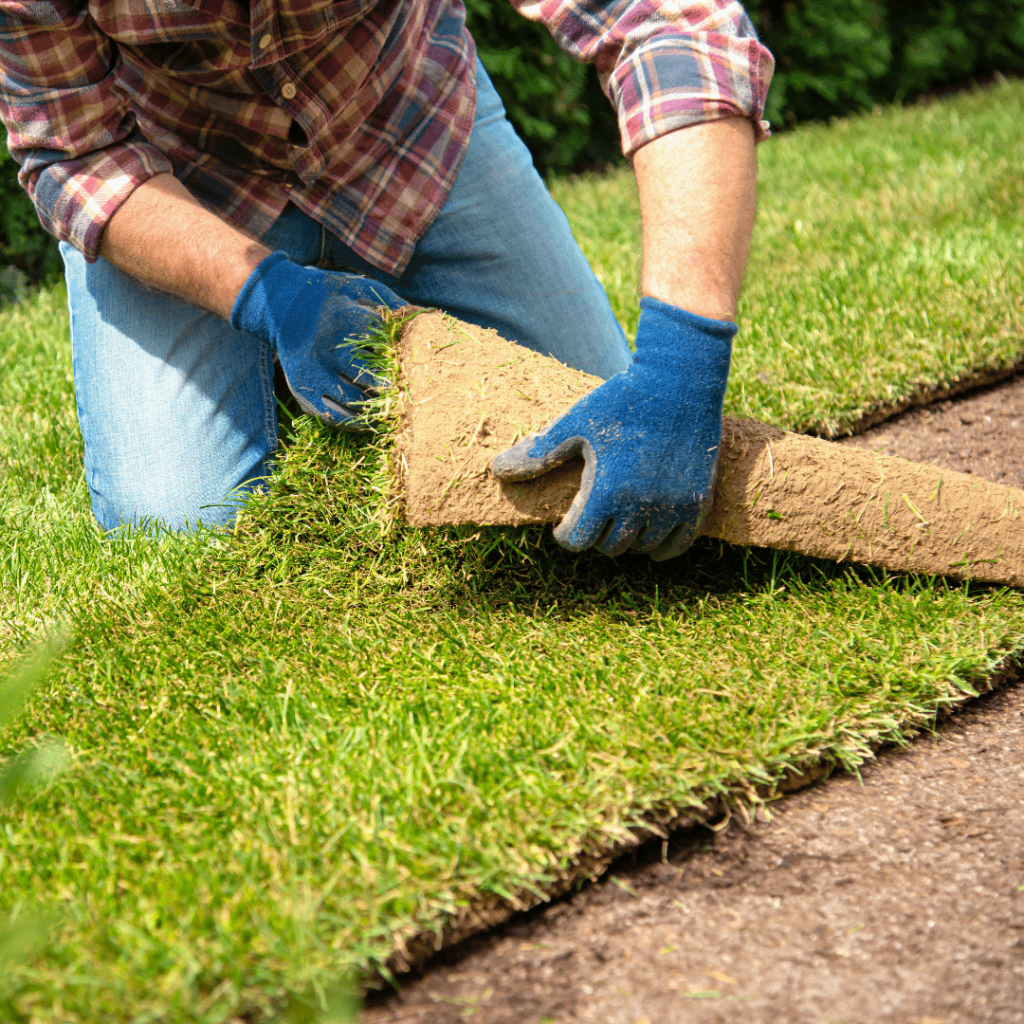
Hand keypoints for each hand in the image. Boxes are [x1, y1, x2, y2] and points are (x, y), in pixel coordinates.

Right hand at [230, 251, 405, 424]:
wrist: (280, 305)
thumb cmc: (328, 296)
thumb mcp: (356, 288)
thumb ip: (390, 303)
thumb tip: (426, 318)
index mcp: (343, 319)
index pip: (384, 346)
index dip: (405, 359)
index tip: (422, 370)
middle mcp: (325, 348)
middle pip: (370, 377)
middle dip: (394, 388)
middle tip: (412, 395)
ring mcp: (311, 372)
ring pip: (353, 402)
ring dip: (377, 409)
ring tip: (395, 410)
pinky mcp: (301, 390)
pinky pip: (333, 416)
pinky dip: (355, 423)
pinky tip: (370, 419)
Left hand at [491, 297, 735, 559]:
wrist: (680, 381)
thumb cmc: (622, 399)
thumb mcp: (575, 422)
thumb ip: (539, 452)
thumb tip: (497, 470)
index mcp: (607, 491)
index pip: (579, 540)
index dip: (566, 535)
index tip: (564, 526)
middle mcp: (641, 506)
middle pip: (610, 547)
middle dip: (595, 536)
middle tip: (591, 519)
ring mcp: (673, 507)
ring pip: (642, 547)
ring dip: (626, 540)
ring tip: (617, 522)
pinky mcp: (698, 502)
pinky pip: (677, 545)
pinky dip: (661, 548)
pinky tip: (649, 540)